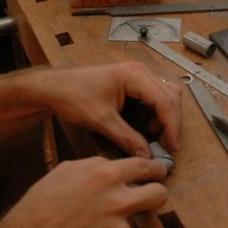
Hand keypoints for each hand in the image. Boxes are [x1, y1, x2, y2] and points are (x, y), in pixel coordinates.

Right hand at [0, 156, 167, 227]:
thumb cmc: (42, 203)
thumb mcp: (67, 170)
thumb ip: (96, 166)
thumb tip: (114, 167)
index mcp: (106, 174)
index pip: (145, 167)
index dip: (155, 170)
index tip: (158, 173)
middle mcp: (119, 200)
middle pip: (158, 195)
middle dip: (157, 194)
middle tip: (149, 197)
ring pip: (132, 221)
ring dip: (117, 223)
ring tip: (89, 226)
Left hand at [38, 62, 181, 158]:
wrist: (55, 89)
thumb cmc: (74, 96)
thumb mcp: (102, 121)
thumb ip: (127, 138)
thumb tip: (146, 155)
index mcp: (134, 75)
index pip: (165, 101)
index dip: (172, 126)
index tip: (172, 146)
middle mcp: (140, 72)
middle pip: (171, 97)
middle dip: (171, 122)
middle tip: (166, 145)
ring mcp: (137, 76)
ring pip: (166, 96)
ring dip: (165, 117)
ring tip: (154, 136)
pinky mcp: (133, 83)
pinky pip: (155, 97)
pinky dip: (156, 113)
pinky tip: (146, 127)